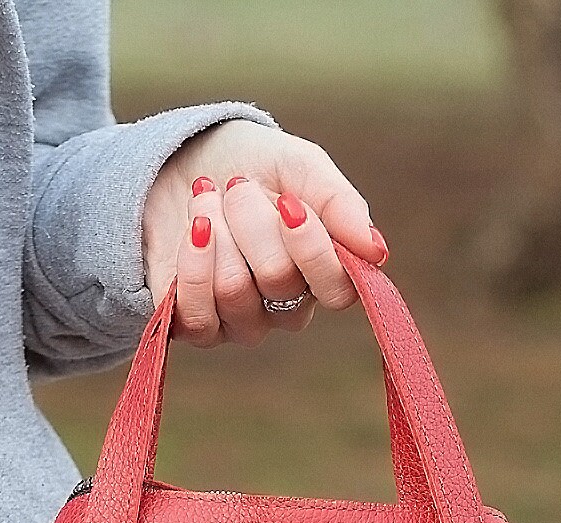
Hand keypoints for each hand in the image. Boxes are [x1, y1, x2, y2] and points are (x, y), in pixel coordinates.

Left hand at [141, 122, 385, 348]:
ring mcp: (240, 321)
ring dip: (218, 232)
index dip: (312, 249)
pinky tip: (193, 228)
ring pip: (235, 293)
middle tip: (237, 185)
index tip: (288, 202)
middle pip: (278, 278)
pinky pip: (198, 315)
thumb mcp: (302, 167)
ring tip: (207, 196)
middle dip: (251, 219)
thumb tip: (377, 251)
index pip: (337, 290)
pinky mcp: (194, 325)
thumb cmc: (252, 165)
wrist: (183, 159)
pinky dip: (192, 264)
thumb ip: (340, 205)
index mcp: (323, 273)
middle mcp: (286, 307)